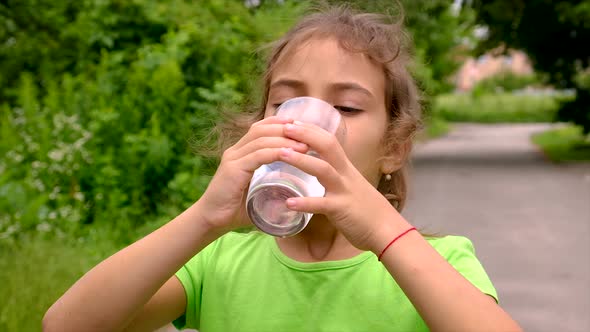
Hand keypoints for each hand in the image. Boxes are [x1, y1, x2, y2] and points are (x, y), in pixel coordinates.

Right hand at [197, 116, 308, 232]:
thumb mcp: (256, 192)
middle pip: (261, 129)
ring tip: (304, 145)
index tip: (301, 126)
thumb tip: (295, 192)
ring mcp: (232, 159)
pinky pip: (257, 155)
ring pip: (261, 140)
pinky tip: (290, 154)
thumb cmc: (235, 211)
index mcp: (239, 153)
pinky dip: (275, 153)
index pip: (259, 128)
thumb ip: (271, 186)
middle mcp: (234, 151)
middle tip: (307, 134)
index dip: (279, 123)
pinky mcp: (232, 169)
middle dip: (285, 128)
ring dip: (284, 140)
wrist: (211, 221)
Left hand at [278, 121, 408, 251]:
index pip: (328, 140)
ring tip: (280, 154)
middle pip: (327, 146)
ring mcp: (344, 190)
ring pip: (323, 169)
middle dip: (305, 134)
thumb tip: (317, 170)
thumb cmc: (366, 210)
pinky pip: (321, 204)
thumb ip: (335, 176)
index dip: (310, 130)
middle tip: (284, 128)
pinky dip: (305, 203)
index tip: (291, 122)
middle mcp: (345, 174)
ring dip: (301, 160)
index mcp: (345, 168)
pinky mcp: (341, 209)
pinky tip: (289, 203)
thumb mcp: (350, 185)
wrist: (387, 230)